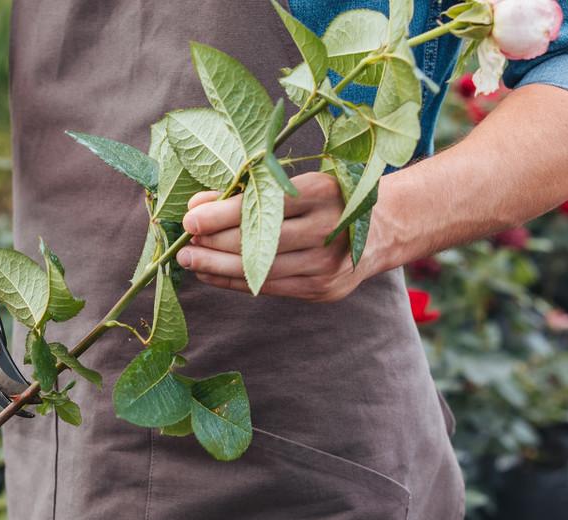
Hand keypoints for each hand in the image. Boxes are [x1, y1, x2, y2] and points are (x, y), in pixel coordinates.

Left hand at [176, 172, 379, 301]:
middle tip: (182, 246)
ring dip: (217, 267)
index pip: (264, 205)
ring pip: (260, 270)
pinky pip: (269, 287)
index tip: (190, 219)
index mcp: (324, 193)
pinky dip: (235, 282)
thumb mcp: (296, 183)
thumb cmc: (329, 197)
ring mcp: (327, 264)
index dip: (222, 214)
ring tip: (189, 261)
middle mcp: (329, 230)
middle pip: (260, 241)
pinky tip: (211, 276)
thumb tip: (196, 205)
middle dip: (214, 245)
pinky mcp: (323, 289)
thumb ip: (248, 191)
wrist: (385, 226)